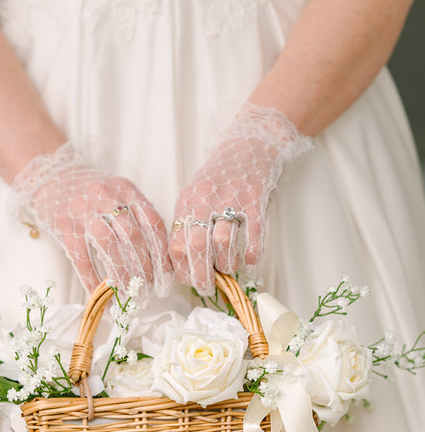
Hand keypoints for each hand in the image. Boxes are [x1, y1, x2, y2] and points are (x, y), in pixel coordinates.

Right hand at [11, 144, 171, 294]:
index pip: (153, 223)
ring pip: (109, 246)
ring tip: (128, 294)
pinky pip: (81, 257)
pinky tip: (100, 294)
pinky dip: (92, 279)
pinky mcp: (64, 225)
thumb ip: (136, 218)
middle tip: (147, 288)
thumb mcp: (118, 195)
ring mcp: (84, 210)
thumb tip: (157, 261)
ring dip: (122, 274)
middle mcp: (107, 196)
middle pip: (134, 236)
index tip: (165, 277)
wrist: (51, 177)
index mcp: (127, 190)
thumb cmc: (91, 194)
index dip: (162, 254)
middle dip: (144, 268)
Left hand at [169, 104, 311, 293]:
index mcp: (186, 202)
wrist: (250, 144)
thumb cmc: (222, 177)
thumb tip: (188, 265)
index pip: (175, 244)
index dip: (181, 269)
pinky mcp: (256, 199)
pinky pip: (253, 234)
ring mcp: (231, 199)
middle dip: (201, 275)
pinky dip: (251, 253)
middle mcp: (205, 200)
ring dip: (227, 264)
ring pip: (223, 243)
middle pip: (196, 247)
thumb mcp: (197, 195)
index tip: (189, 280)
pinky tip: (250, 261)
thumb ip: (190, 224)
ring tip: (230, 269)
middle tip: (208, 287)